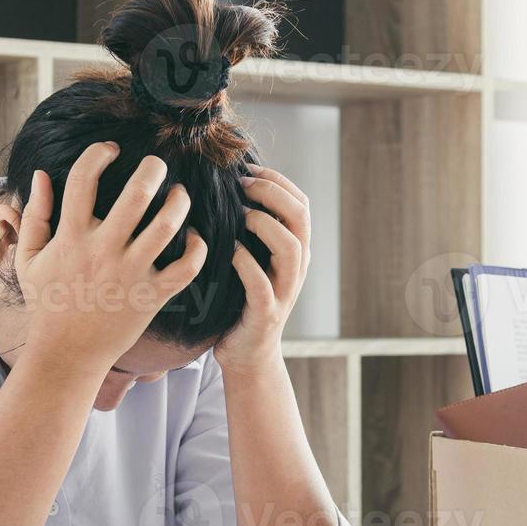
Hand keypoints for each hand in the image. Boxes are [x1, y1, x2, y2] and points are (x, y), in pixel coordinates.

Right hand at [15, 142, 206, 370]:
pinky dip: (197, 247)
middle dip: (153, 168)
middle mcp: (103, 250)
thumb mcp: (29, 259)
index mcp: (71, 237)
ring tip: (178, 195)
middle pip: (137, 193)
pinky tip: (191, 237)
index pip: (83, 178)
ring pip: (168, 224)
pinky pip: (187, 266)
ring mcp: (131, 273)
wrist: (66, 354)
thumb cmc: (47, 304)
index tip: (111, 150)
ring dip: (180, 201)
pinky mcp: (152, 296)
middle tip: (158, 165)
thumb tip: (43, 175)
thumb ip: (34, 216)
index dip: (99, 153)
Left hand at [215, 164, 310, 375]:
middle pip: (300, 218)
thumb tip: (225, 188)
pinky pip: (262, 283)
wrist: (246, 355)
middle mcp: (296, 267)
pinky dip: (246, 262)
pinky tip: (229, 251)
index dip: (277, 180)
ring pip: (290, 248)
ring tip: (241, 216)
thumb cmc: (241, 301)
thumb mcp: (251, 260)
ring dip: (265, 224)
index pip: (301, 203)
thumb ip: (249, 232)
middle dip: (272, 193)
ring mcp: (285, 291)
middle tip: (242, 185)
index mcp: (296, 250)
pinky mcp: (266, 313)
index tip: (247, 170)